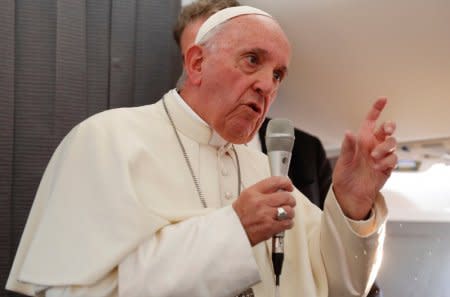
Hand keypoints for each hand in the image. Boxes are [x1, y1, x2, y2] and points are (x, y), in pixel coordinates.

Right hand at [232, 176, 295, 245]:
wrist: (232, 231)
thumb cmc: (238, 216)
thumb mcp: (246, 197)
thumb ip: (262, 191)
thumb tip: (278, 189)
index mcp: (253, 193)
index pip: (275, 182)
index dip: (286, 182)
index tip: (288, 186)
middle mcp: (260, 202)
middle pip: (285, 196)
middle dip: (290, 200)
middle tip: (289, 202)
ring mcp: (265, 215)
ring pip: (289, 210)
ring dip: (290, 213)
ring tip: (285, 214)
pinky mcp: (270, 227)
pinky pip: (287, 223)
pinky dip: (288, 223)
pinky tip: (283, 222)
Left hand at [333, 97, 396, 219]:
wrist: (351, 195)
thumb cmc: (344, 177)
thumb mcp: (343, 161)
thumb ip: (347, 147)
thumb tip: (349, 133)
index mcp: (361, 140)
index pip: (370, 121)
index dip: (377, 109)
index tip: (383, 99)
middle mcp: (372, 145)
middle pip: (387, 129)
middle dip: (389, 126)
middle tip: (386, 130)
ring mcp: (381, 156)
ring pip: (392, 143)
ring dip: (385, 147)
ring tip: (374, 157)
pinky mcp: (387, 167)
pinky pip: (393, 158)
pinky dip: (387, 161)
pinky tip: (378, 166)